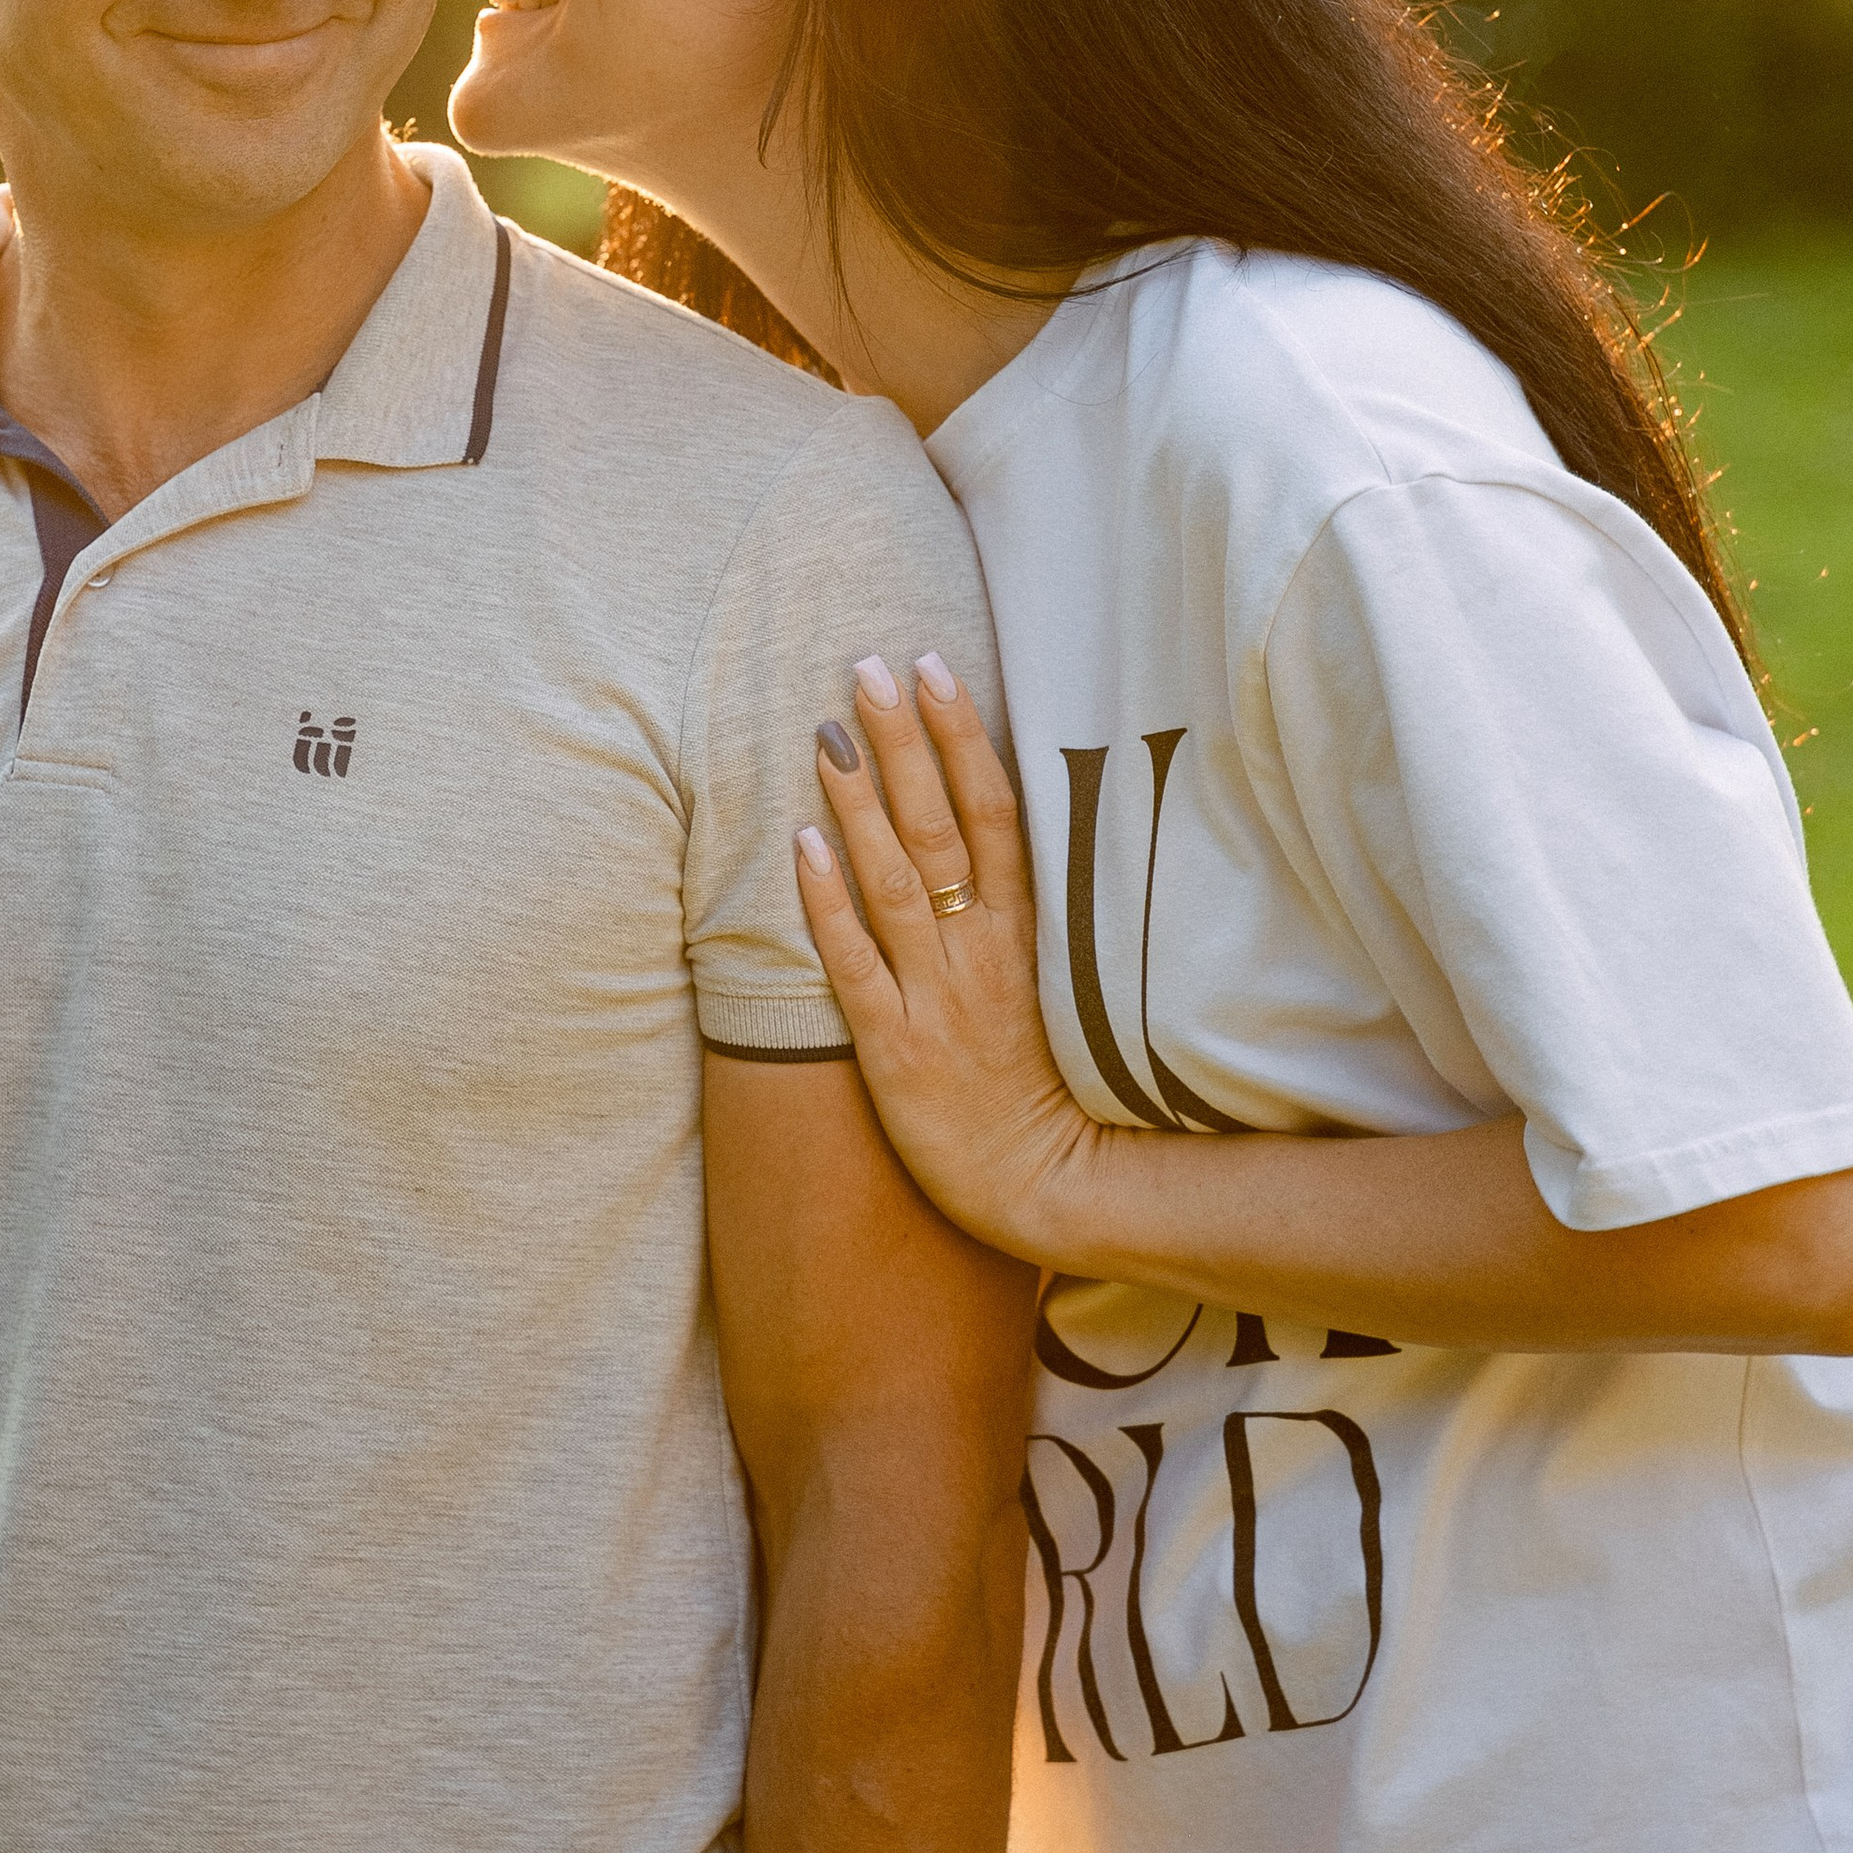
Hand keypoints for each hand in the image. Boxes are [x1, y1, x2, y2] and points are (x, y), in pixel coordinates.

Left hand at [795, 654, 1087, 1264]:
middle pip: (942, 825)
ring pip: (895, 879)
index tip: (933, 670)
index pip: (997, 811)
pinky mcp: (894, 1046)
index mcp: (1025, 930)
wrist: (1042, 1185)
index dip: (962, 738)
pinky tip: (802, 844)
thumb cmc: (1045, 1082)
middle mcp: (981, 949)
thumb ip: (1022, 909)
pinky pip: (855, 963)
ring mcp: (936, 995)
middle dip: (905, 742)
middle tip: (868, 667)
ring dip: (860, 803)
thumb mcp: (1050, 984)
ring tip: (827, 731)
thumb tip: (992, 830)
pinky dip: (828, 902)